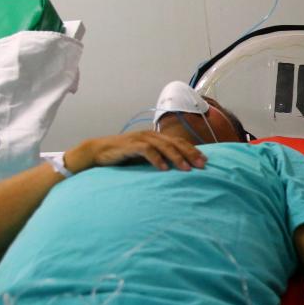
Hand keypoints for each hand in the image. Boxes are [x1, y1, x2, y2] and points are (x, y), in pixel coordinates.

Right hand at [64, 131, 206, 173]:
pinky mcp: (130, 146)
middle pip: (175, 143)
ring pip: (164, 146)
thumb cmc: (124, 156)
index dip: (193, 150)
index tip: (206, 161)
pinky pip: (146, 151)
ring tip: (186, 169)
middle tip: (202, 165)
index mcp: (156, 137)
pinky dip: (156, 159)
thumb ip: (159, 158)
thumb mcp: (144, 156)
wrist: (98, 152)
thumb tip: (178, 168)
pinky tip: (164, 169)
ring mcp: (140, 139)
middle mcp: (150, 135)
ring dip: (176, 157)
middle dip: (190, 154)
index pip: (179, 142)